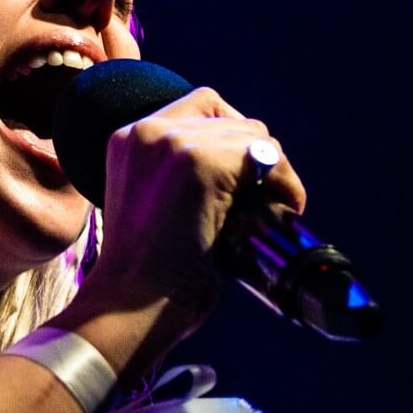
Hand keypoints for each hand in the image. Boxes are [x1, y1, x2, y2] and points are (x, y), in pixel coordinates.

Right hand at [73, 87, 306, 352]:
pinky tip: (285, 208)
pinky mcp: (200, 164)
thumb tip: (245, 172)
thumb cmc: (145, 276)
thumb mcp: (152, 207)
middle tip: (269, 198)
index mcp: (128, 139)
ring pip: (253, 135)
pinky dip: (284, 181)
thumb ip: (179, 176)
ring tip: (277, 207)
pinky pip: (265, 155)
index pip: (199, 107)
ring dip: (276, 170)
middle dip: (257, 156)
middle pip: (231, 117)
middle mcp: (146, 132)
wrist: (129, 306)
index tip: (246, 177)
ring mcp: (172, 144)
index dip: (231, 137)